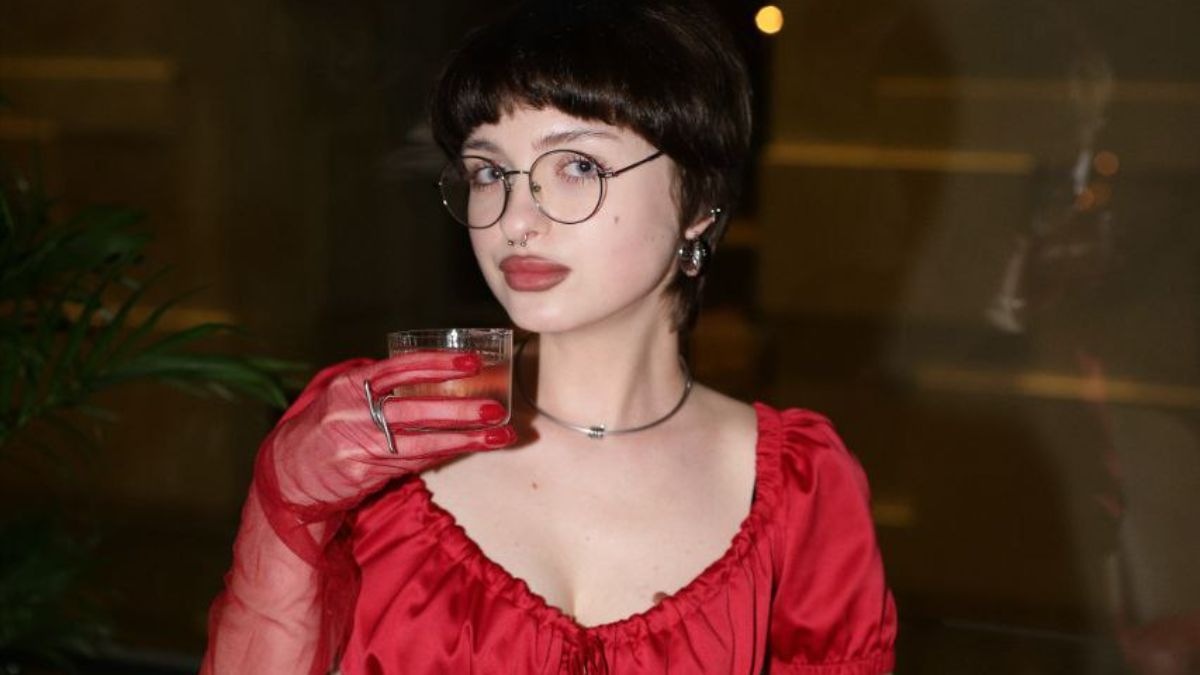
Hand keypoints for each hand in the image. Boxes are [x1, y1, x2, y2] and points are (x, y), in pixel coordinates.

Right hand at [258, 351, 514, 519]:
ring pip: (422, 441)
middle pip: (415, 409)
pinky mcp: (366, 473)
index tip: (470, 362)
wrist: (287, 475)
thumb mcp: (340, 396)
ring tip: (499, 435)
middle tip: (494, 406)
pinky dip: (445, 454)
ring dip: (464, 438)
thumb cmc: (322, 429)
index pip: (398, 368)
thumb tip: (427, 372)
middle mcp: (354, 413)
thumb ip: (377, 385)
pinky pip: (414, 461)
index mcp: (349, 385)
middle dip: (459, 408)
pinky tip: (471, 448)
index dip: (437, 364)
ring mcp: (360, 445)